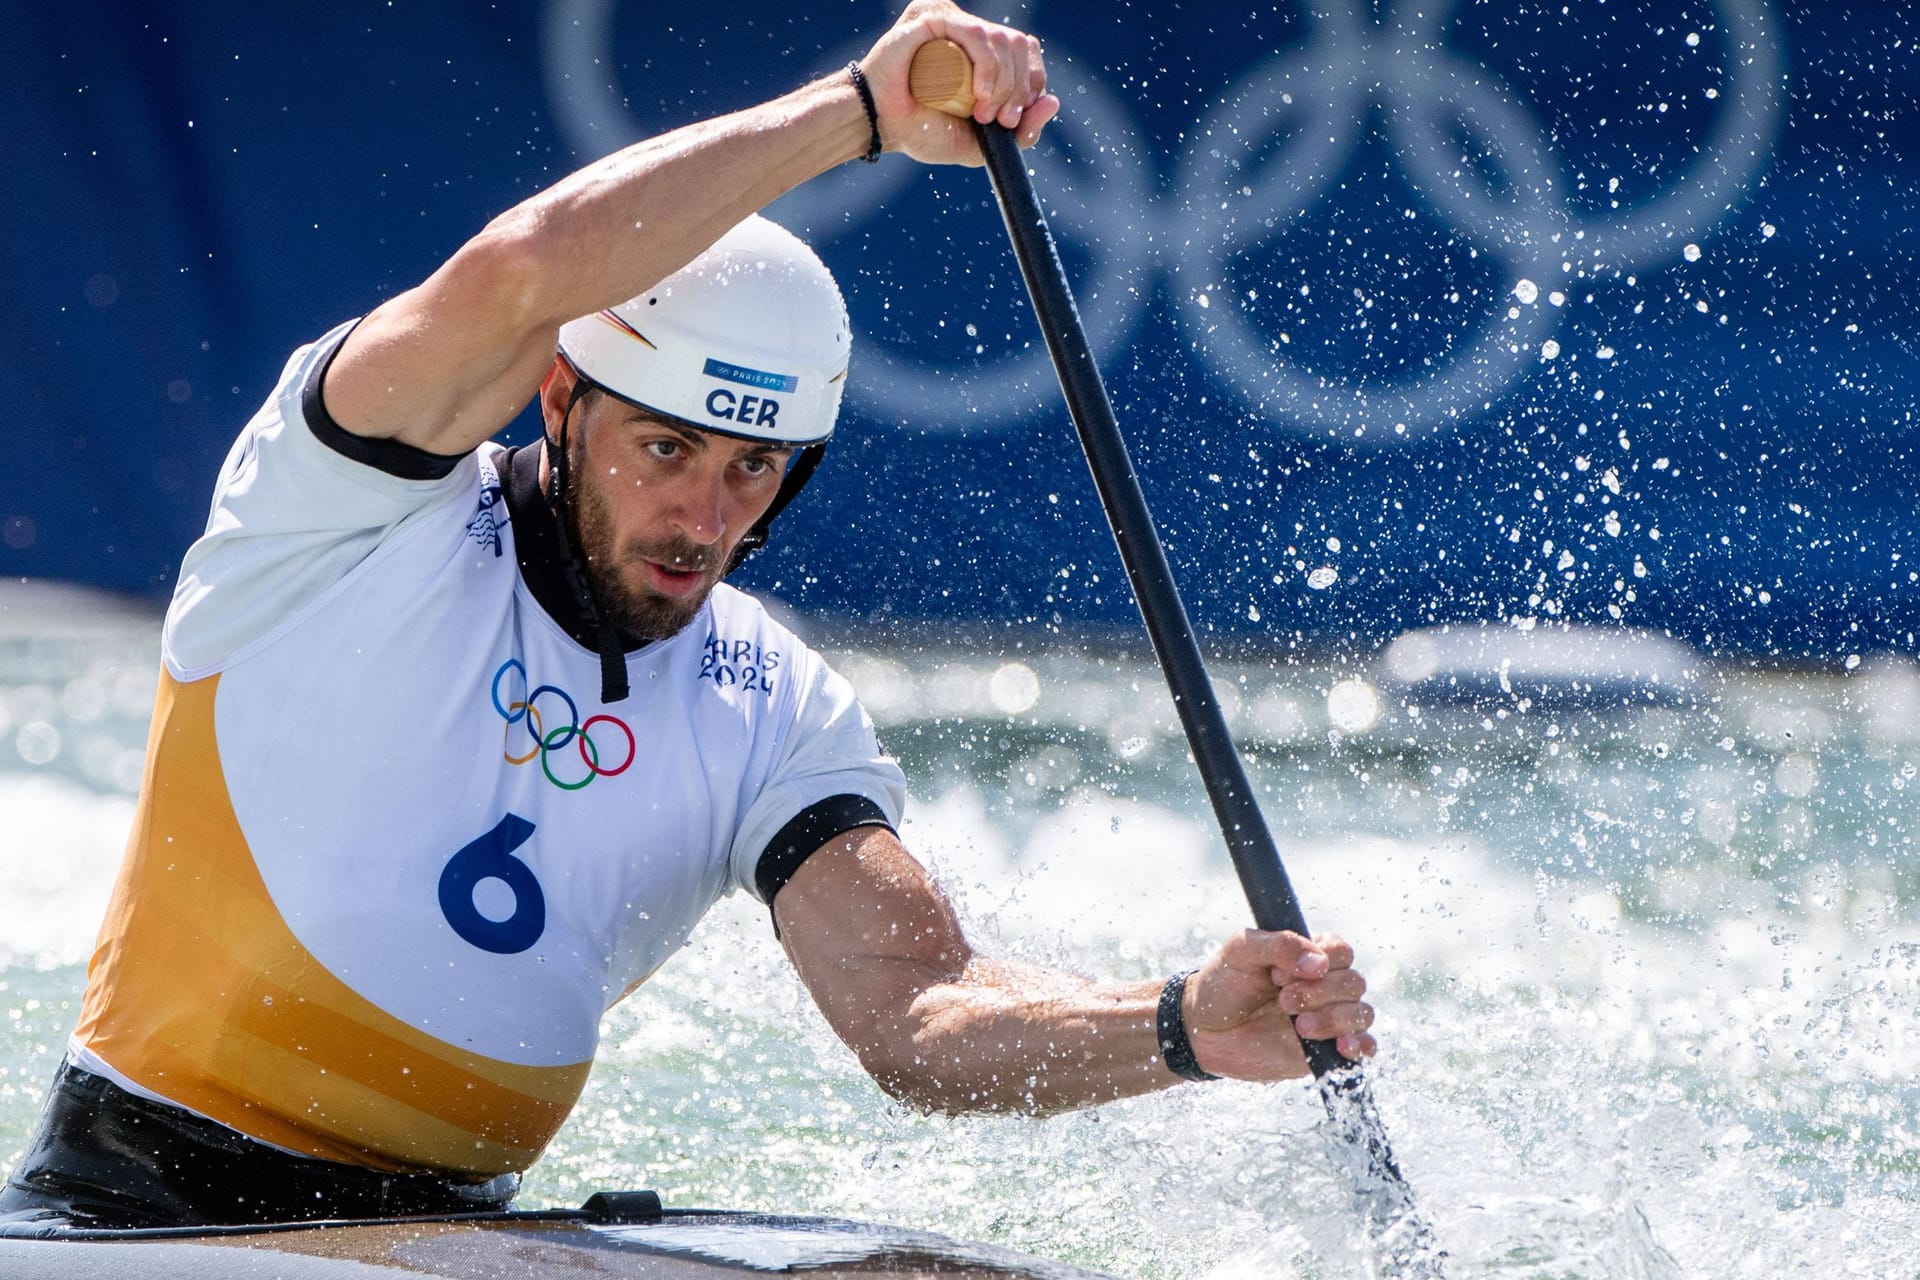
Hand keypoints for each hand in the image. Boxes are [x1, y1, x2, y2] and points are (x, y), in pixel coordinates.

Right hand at [858, 0, 1060, 164]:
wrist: (880, 126)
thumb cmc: (922, 130)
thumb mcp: (982, 141)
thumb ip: (1021, 132)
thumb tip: (1054, 102)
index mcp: (984, 51)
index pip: (1028, 52)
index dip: (1032, 83)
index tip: (1014, 121)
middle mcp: (971, 31)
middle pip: (1020, 45)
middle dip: (1020, 89)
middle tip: (1001, 121)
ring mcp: (952, 20)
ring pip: (1002, 40)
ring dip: (1003, 83)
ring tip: (981, 113)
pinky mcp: (933, 16)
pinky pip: (974, 32)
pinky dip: (987, 65)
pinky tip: (979, 94)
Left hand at [1182, 931, 1375, 1080]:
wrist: (1203, 1030)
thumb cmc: (1222, 983)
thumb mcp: (1241, 951)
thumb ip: (1279, 946)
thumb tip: (1319, 963)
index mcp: (1309, 955)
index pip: (1341, 951)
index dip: (1319, 962)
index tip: (1279, 974)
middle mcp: (1325, 985)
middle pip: (1353, 982)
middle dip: (1321, 993)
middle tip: (1282, 1000)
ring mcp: (1328, 1017)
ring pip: (1361, 1013)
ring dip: (1334, 1018)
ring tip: (1299, 1026)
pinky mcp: (1327, 1050)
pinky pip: (1364, 1047)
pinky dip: (1361, 1046)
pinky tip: (1342, 1047)